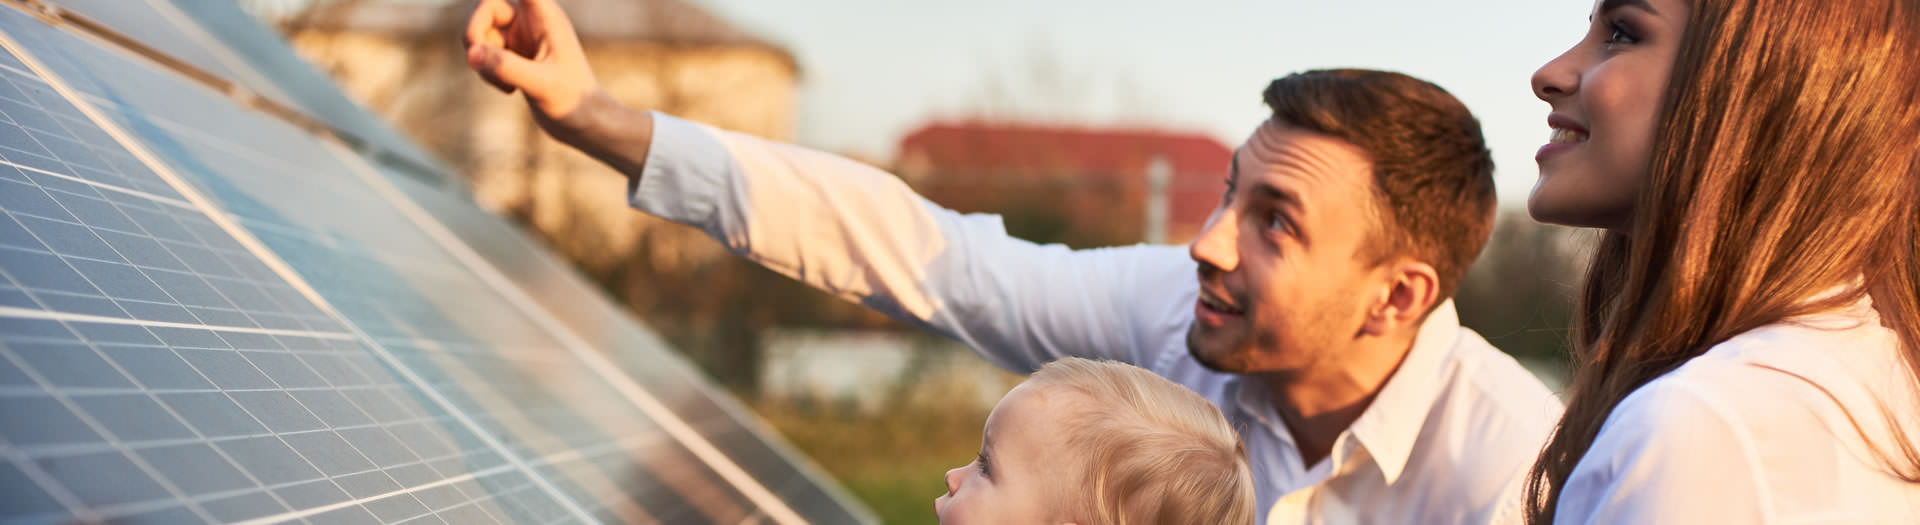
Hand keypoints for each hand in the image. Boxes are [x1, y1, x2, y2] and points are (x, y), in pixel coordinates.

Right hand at [463, 0, 601, 134]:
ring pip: (481, 34)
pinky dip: (486, 69)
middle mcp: (532, 21)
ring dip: (481, 58)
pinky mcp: (514, 56)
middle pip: (486, 9)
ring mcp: (522, 38)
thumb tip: (471, 53)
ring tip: (503, 84)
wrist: (584, 125)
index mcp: (545, 16)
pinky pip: (484, 53)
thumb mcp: (540, 85)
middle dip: (475, 35)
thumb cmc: (573, 102)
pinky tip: (507, 90)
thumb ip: (506, 67)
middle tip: (477, 61)